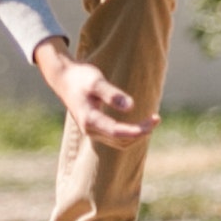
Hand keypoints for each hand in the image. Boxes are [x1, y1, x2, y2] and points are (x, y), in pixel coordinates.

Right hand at [30, 35, 152, 147]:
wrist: (64, 79)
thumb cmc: (80, 77)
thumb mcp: (96, 82)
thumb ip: (112, 94)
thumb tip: (131, 106)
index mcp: (89, 120)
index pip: (118, 132)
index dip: (137, 130)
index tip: (154, 120)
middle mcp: (90, 130)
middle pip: (121, 140)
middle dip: (141, 132)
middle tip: (157, 118)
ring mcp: (92, 131)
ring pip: (120, 142)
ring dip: (137, 135)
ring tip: (153, 120)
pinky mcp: (95, 129)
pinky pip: (116, 139)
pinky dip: (130, 134)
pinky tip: (140, 124)